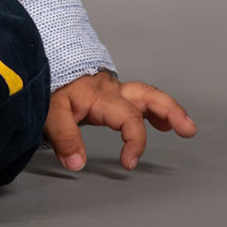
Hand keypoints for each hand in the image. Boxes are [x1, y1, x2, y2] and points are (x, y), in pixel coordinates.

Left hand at [44, 71, 195, 170]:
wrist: (38, 64)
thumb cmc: (47, 85)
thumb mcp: (49, 111)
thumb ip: (64, 136)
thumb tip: (77, 163)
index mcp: (101, 95)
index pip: (129, 118)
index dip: (135, 141)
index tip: (129, 163)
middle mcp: (111, 90)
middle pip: (148, 96)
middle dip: (171, 111)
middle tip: (188, 129)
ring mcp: (112, 89)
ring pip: (147, 94)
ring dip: (167, 109)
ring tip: (184, 126)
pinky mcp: (108, 93)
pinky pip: (136, 98)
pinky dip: (152, 108)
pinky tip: (159, 121)